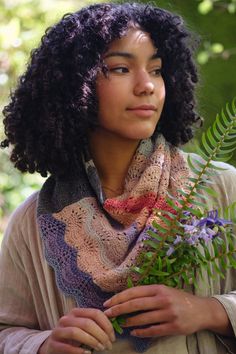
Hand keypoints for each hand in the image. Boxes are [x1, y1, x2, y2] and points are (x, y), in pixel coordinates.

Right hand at [38, 308, 114, 353]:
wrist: (52, 346)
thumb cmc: (73, 337)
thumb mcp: (83, 328)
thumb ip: (95, 325)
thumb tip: (113, 328)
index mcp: (76, 312)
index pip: (95, 313)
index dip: (106, 325)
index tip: (113, 337)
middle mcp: (66, 318)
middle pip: (87, 323)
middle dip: (101, 335)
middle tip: (108, 345)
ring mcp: (58, 330)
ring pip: (76, 332)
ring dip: (91, 341)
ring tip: (100, 348)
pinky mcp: (52, 344)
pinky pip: (67, 346)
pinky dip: (79, 351)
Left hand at [103, 284, 231, 337]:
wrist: (202, 310)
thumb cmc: (179, 299)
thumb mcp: (165, 291)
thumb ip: (148, 294)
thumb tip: (126, 299)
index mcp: (159, 288)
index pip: (134, 292)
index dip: (119, 298)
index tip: (108, 303)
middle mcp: (163, 299)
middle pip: (135, 304)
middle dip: (119, 309)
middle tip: (108, 314)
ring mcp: (168, 314)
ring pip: (143, 318)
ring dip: (129, 322)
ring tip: (121, 323)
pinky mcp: (173, 327)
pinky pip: (153, 330)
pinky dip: (141, 332)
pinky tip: (134, 332)